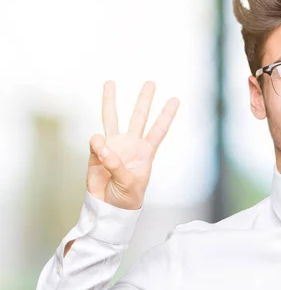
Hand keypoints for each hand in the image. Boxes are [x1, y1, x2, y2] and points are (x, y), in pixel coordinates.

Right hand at [87, 81, 178, 209]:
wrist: (108, 207)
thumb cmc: (127, 198)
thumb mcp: (129, 184)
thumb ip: (116, 164)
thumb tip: (102, 144)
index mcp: (145, 152)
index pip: (159, 130)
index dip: (167, 115)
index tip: (176, 99)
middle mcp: (130, 145)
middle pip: (138, 117)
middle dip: (144, 100)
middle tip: (151, 82)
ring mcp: (113, 146)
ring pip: (112, 118)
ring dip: (111, 101)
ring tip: (110, 82)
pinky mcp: (96, 152)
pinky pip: (95, 142)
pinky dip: (97, 144)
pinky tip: (100, 150)